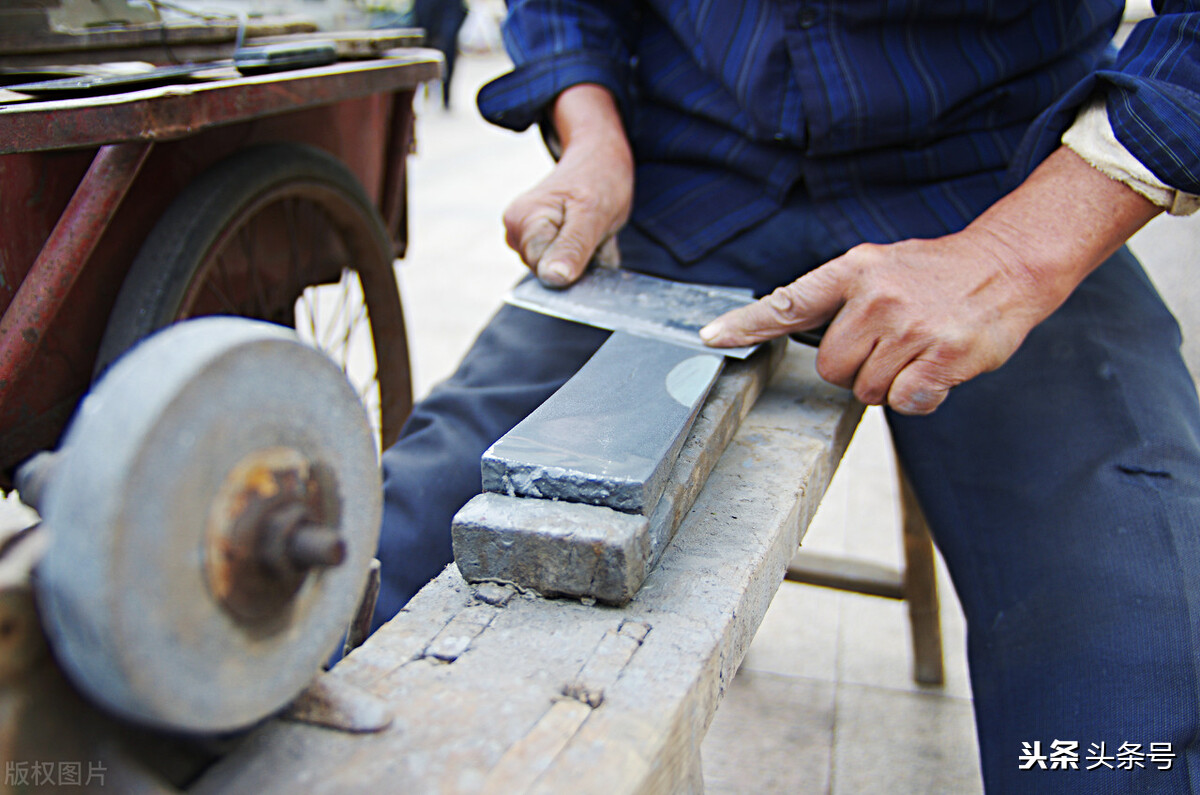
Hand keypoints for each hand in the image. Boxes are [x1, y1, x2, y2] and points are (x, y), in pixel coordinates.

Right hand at [503, 84, 633, 286]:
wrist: (597, 156)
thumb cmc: (599, 178)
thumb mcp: (594, 213)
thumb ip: (573, 247)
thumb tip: (553, 278)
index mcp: (523, 222)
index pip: (545, 273)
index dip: (574, 268)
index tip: (592, 242)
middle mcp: (515, 230)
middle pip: (548, 274)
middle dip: (578, 262)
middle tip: (595, 232)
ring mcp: (522, 235)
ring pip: (555, 270)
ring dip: (581, 259)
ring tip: (591, 230)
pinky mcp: (534, 239)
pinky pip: (558, 261)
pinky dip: (578, 255)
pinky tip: (584, 233)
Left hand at [701, 232, 1046, 413]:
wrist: (1010, 264)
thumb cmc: (936, 275)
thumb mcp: (880, 266)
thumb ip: (837, 297)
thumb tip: (783, 324)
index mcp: (853, 270)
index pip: (789, 302)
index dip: (747, 324)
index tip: (709, 337)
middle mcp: (876, 296)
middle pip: (830, 369)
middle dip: (857, 369)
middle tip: (892, 343)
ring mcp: (909, 325)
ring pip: (867, 390)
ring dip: (890, 383)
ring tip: (918, 349)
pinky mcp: (942, 354)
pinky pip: (905, 402)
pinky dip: (919, 396)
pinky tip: (936, 368)